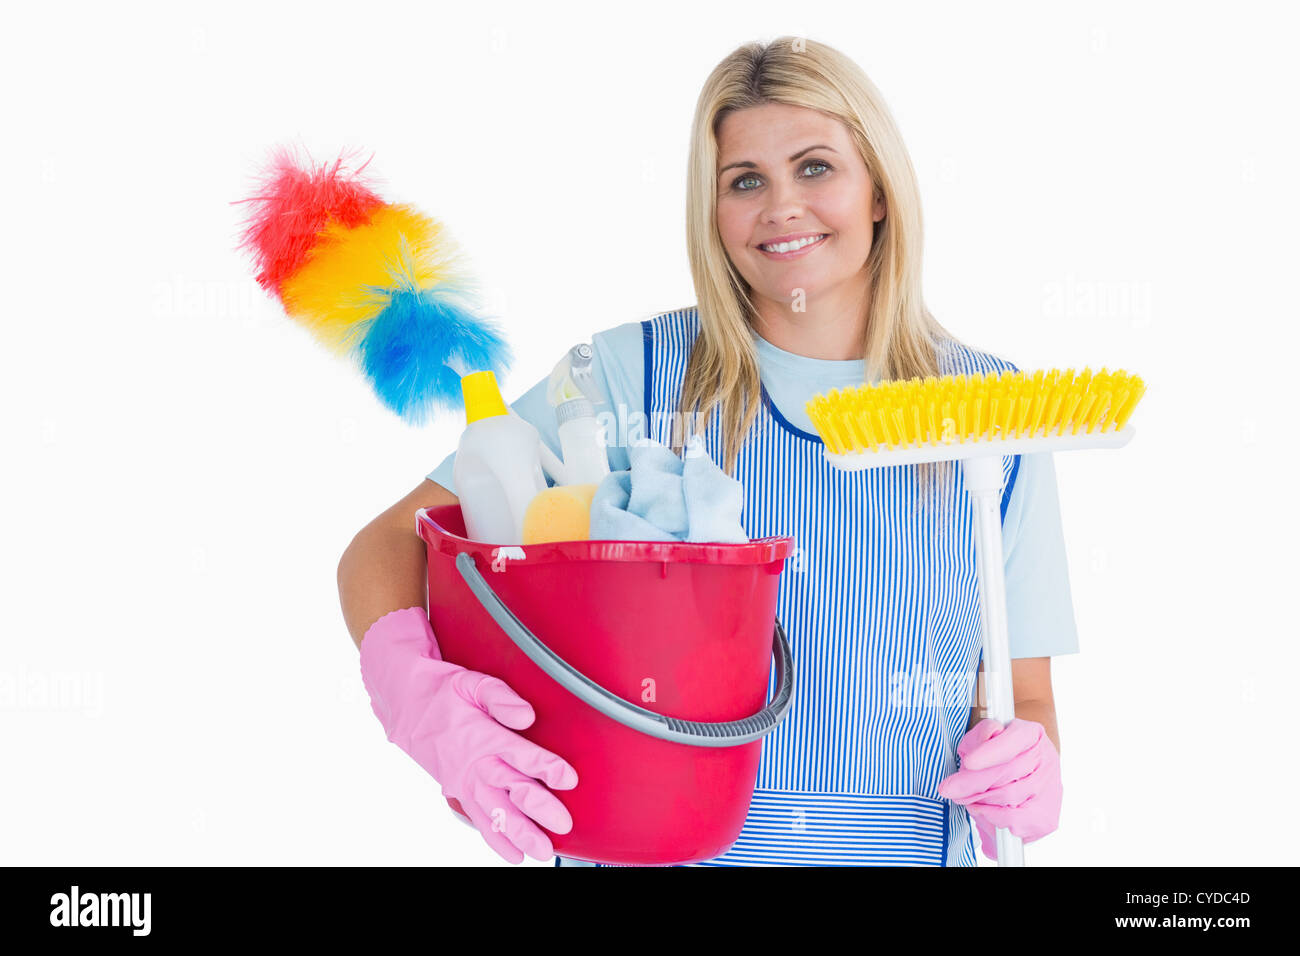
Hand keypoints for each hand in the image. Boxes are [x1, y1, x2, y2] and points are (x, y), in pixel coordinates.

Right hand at [360, 607, 577, 863]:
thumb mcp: (471, 682)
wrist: (403, 704)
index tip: (568, 779)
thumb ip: (501, 697)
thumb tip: (526, 716)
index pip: (517, 754)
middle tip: (561, 825)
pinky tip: (514, 855)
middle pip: (507, 790)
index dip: (544, 766)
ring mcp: (464, 781)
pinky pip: (478, 820)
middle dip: (536, 809)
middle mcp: (472, 763)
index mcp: (480, 735)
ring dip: (518, 834)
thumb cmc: (442, 691)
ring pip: (493, 813)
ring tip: (542, 852)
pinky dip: (495, 839)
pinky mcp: (458, 792)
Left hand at [937, 718, 1061, 860]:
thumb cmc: (993, 756)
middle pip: (1008, 774)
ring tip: (965, 797)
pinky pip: (1016, 821)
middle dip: (973, 783)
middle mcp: (1046, 761)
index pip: (1012, 742)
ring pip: (1009, 797)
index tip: (969, 762)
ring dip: (980, 799)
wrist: (1017, 778)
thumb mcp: (981, 738)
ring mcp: (1050, 790)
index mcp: (1031, 734)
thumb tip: (990, 734)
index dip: (990, 753)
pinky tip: (983, 810)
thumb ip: (981, 734)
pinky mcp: (1046, 819)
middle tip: (948, 789)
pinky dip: (993, 817)